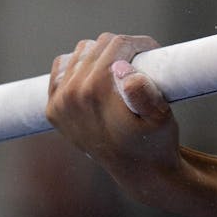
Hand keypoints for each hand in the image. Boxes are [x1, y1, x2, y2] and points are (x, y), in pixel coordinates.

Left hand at [46, 33, 179, 191]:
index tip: (154, 52)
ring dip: (102, 56)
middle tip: (142, 63)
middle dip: (122, 49)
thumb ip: (145, 94)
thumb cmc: (156, 143)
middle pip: (97, 46)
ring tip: (122, 70)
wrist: (140, 172)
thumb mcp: (162, 119)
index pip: (116, 45)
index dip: (140, 44)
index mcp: (96, 91)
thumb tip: (122, 69)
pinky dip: (78, 66)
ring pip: (80, 53)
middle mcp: (71, 95)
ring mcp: (59, 103)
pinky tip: (97, 76)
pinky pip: (61, 69)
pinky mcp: (54, 110)